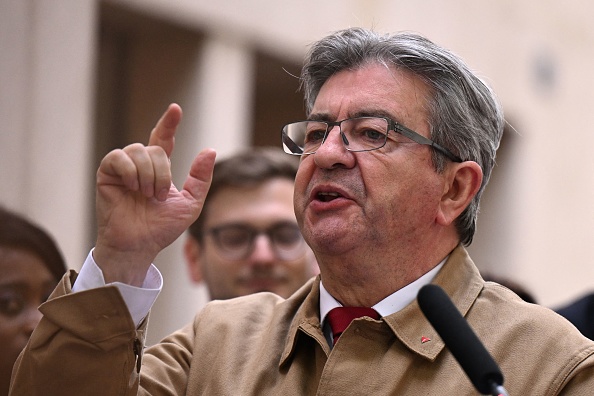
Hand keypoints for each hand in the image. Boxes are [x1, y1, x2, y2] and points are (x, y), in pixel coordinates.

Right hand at [93, 104, 215, 285]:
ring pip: (138, 150)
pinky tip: (133, 188)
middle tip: (158, 196)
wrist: (139, 245)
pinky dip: (130, 171)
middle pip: (154, 147)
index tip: (176, 109)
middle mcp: (140, 165)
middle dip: (163, 172)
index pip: (163, 138)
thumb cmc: (162, 228)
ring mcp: (122, 168)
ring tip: (146, 195)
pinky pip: (118, 157)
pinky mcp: (106, 174)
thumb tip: (209, 150)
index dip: (168, 123)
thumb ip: (201, 178)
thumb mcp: (190, 204)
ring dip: (149, 174)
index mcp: (158, 168)